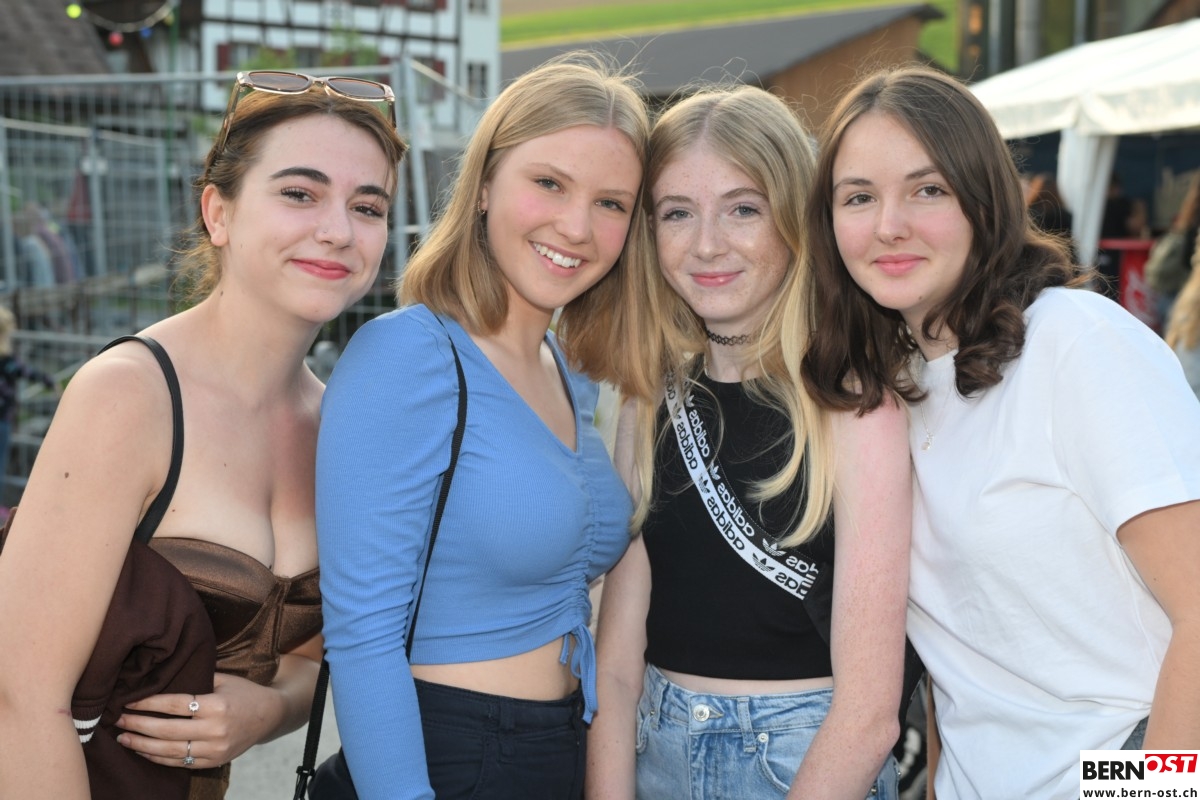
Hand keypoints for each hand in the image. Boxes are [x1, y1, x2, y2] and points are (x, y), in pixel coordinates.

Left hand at [115, 673, 284, 769]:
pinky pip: (180, 763)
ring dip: (143, 745)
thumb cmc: (244, 693)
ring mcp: (215, 749)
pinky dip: (159, 758)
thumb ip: (196, 680)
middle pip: (167, 730)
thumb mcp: (223, 680)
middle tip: (118, 721)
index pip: (174, 705)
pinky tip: (144, 750)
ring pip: (170, 751)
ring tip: (124, 738)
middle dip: (138, 725)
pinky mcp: (214, 761)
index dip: (148, 703)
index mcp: (217, 705)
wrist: (270, 716)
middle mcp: (215, 730)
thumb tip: (159, 677)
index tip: (129, 702)